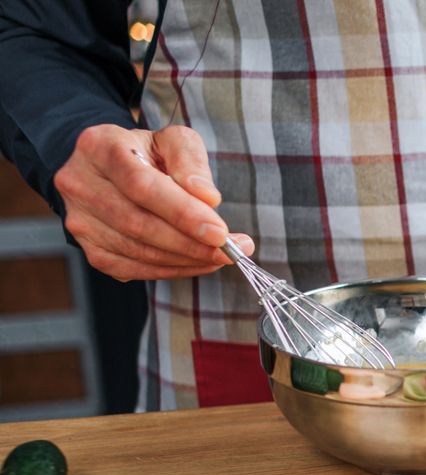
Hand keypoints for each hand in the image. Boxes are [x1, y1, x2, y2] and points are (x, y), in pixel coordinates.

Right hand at [53, 124, 253, 281]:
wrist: (107, 169)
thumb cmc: (146, 153)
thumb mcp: (171, 140)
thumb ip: (190, 160)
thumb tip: (208, 197)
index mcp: (98, 146)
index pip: (142, 185)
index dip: (182, 213)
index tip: (220, 232)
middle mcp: (80, 184)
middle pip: (139, 223)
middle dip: (191, 244)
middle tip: (232, 250)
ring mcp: (80, 220)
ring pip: (137, 251)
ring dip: (186, 260)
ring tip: (223, 256)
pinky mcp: (89, 248)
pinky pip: (133, 268)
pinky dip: (171, 270)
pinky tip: (199, 263)